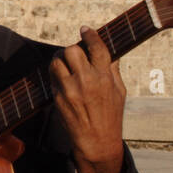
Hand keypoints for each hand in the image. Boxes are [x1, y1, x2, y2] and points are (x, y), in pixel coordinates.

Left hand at [49, 26, 125, 172]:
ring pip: (57, 61)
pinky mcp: (58, 97)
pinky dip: (56, 74)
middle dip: (73, 50)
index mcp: (105, 77)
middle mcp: (87, 81)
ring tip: (65, 64)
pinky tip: (62, 78)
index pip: (97, 48)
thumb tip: (110, 52)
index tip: (85, 30)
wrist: (96, 141)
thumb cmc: (111, 115)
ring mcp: (70, 89)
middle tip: (75, 55)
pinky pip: (52, 77)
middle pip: (71, 50)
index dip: (90, 35)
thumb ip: (113, 70)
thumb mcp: (119, 92)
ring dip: (60, 59)